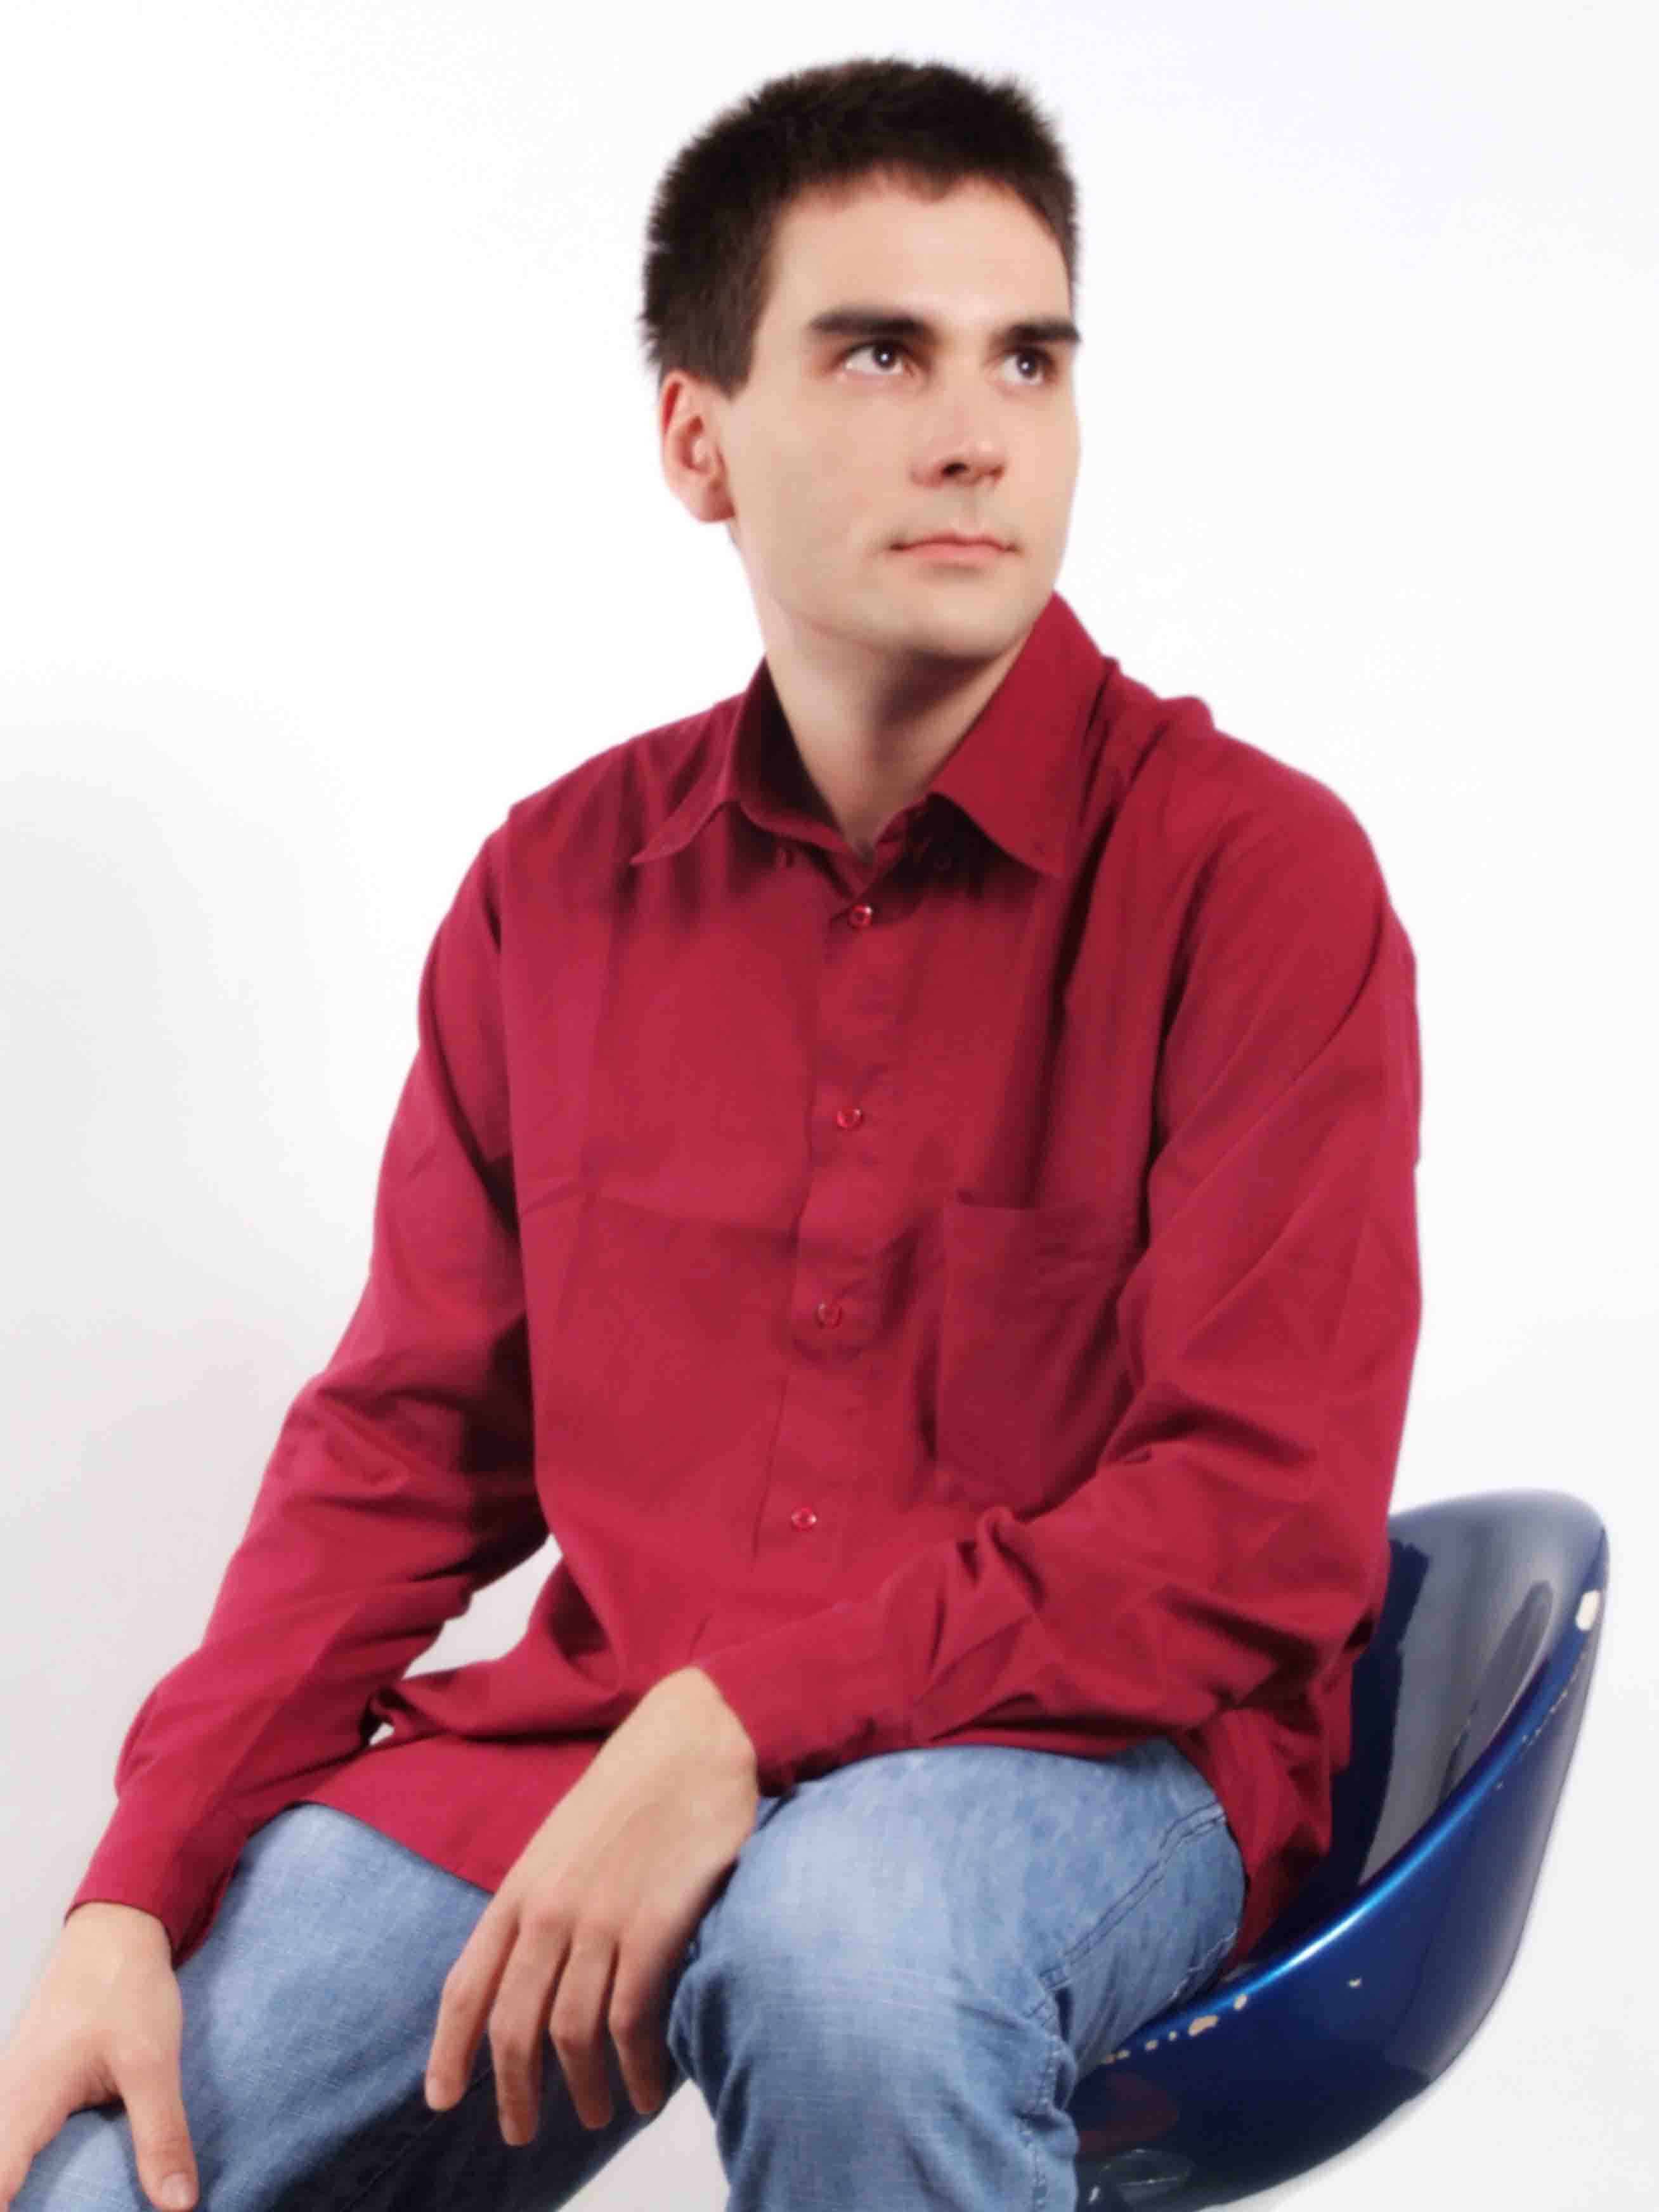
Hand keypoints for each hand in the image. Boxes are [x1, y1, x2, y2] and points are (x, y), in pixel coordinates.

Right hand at [0, 1903, 197, 2211]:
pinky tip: (45, 2182)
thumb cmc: (125, 1988)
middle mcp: (3, 2103)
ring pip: (1, 2154)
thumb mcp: (152, 2062)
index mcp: (23, 2105)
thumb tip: (178, 2205)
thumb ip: (160, 2135)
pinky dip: (22, 2164)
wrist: (114, 1930)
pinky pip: (10, 2137)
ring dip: (18, 2181)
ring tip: (46, 2201)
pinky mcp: (23, 2087)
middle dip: (14, 2198)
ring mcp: (8, 2093)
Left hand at [422, 1667, 758, 2141]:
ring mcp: (601, 1916)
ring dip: (581, 2087)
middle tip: (522, 2132)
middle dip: (514, 2091)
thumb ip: (540, 1900)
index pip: (466, 1983)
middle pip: (514, 2025)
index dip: (449, 2048)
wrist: (694, 1735)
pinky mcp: (656, 1921)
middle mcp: (550, 1907)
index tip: (442, 2099)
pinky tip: (644, 2089)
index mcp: (521, 1886)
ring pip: (571, 2032)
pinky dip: (635, 2066)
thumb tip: (530, 1971)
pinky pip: (633, 2018)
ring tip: (595, 2113)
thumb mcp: (564, 1840)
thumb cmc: (633, 1787)